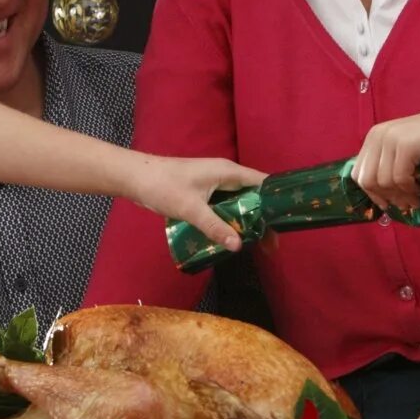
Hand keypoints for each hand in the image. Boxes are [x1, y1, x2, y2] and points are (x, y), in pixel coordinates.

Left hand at [128, 155, 265, 249]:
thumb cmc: (164, 187)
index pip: (262, 184)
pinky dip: (230, 220)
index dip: (275, 202)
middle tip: (271, 245)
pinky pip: (224, 206)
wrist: (134, 178)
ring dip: (246, 221)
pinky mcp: (202, 192)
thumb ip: (215, 227)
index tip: (285, 224)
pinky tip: (231, 237)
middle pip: (252, 196)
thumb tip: (239, 246)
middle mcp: (224, 175)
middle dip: (262, 219)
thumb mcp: (191, 209)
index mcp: (228, 172)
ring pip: (238, 203)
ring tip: (256, 245)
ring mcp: (213, 183)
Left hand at [352, 110, 419, 212]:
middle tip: (406, 204)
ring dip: (401, 196)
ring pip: (383, 183)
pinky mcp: (406, 144)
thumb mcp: (405, 151)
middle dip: (385, 198)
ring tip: (417, 198)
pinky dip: (410, 189)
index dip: (372, 193)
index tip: (388, 204)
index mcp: (374, 136)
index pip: (358, 173)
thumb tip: (379, 198)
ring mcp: (391, 138)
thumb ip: (389, 166)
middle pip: (367, 180)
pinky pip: (399, 179)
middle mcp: (378, 135)